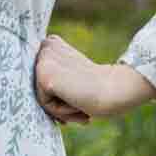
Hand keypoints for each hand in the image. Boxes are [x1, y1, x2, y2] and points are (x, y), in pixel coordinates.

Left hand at [32, 34, 155, 123]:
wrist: (117, 90)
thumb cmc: (98, 88)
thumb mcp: (72, 75)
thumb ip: (54, 76)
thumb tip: (41, 88)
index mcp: (51, 43)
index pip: (39, 78)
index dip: (58, 92)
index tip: (77, 95)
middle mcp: (44, 47)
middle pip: (38, 87)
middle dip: (60, 102)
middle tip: (81, 101)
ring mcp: (44, 60)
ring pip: (41, 97)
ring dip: (62, 109)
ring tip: (80, 103)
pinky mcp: (45, 75)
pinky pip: (44, 104)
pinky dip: (62, 111)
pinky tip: (77, 104)